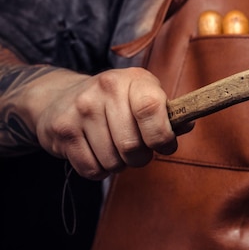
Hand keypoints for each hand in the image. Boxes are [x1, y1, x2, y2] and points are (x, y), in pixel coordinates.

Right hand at [28, 67, 191, 179]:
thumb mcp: (145, 97)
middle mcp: (106, 88)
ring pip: (113, 161)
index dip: (162, 137)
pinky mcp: (63, 130)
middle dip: (140, 157)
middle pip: (132, 145)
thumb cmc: (117, 104)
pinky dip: (99, 170)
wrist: (60, 97)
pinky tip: (97, 153)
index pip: (151, 109)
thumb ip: (170, 115)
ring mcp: (81, 108)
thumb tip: (187, 123)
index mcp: (134, 80)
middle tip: (136, 150)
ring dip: (119, 164)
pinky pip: (92, 169)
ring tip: (114, 148)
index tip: (164, 145)